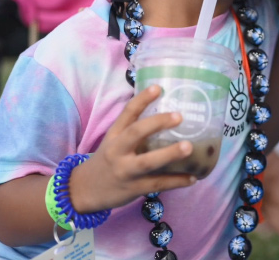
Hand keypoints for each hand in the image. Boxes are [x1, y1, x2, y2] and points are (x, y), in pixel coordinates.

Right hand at [68, 85, 196, 212]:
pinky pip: (157, 184)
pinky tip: (193, 178)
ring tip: (189, 147)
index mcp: (114, 135)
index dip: (142, 99)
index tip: (158, 88)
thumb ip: (133, 130)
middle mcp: (118, 151)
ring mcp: (126, 171)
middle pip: (136, 133)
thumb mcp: (113, 142)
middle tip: (179, 116)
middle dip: (157, 123)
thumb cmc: (107, 161)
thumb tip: (167, 115)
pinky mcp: (134, 189)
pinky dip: (176, 181)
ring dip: (169, 154)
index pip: (127, 113)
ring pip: (148, 162)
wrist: (85, 190)